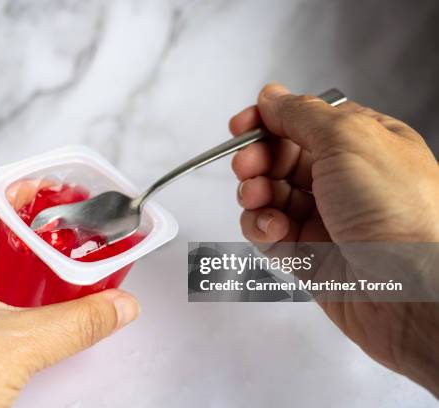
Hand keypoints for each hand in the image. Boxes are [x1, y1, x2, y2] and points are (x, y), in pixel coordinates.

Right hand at [229, 83, 438, 395]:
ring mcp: (324, 217)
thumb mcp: (349, 139)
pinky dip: (261, 226)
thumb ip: (302, 114)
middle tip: (247, 164)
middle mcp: (342, 178)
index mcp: (361, 143)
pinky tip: (272, 228)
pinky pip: (268, 231)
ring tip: (257, 197)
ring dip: (254, 192)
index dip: (269, 120)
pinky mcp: (307, 253)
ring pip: (269, 194)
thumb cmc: (399, 211)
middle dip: (256, 157)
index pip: (304, 121)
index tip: (242, 124)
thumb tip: (271, 96)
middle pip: (280, 157)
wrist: (412, 289)